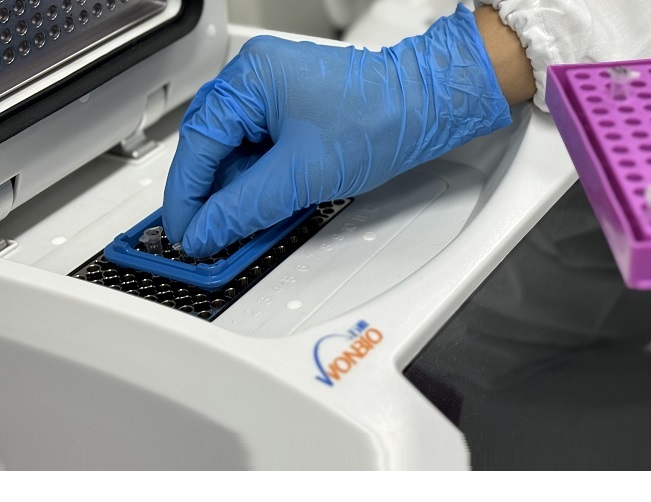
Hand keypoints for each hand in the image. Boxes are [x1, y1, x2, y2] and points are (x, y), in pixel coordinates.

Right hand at [162, 4, 510, 256]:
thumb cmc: (380, 118)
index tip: (184, 232)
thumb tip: (209, 229)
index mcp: (250, 78)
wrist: (429, 107)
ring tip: (236, 228)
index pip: (197, 142)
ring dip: (237, 191)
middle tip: (204, 236)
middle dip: (211, 195)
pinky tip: (262, 207)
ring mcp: (278, 93)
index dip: (187, 196)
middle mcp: (258, 79)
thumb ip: (245, 207)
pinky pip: (264, 149)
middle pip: (213, 146)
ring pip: (239, 151)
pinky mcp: (298, 111)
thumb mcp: (302, 174)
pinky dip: (261, 180)